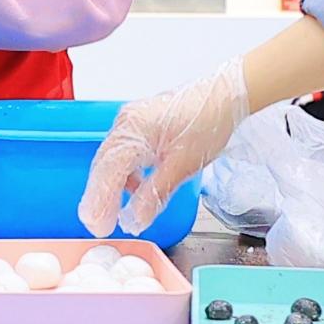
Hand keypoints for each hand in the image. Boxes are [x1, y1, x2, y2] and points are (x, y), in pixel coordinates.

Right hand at [77, 61, 251, 235]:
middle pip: (103, 166)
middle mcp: (125, 124)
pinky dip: (122, 174)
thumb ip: (155, 194)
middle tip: (100, 226)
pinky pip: (121, 152)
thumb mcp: (184, 165)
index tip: (100, 227)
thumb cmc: (209, 123)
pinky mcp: (138, 124)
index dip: (100, 202)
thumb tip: (134, 220)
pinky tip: (133, 188)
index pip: (107, 173)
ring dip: (109, 187)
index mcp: (133, 131)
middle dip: (99, 198)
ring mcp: (130, 122)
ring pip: (109, 160)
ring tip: (113, 213)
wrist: (225, 96)